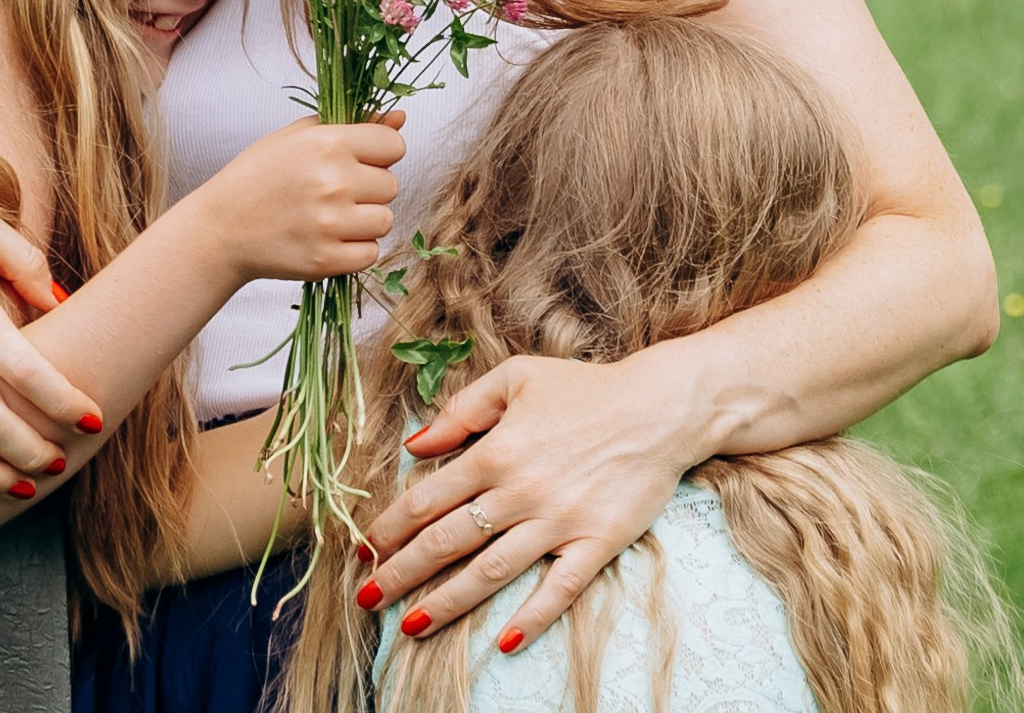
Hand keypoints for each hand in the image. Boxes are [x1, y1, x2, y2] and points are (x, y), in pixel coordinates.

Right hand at [182, 114, 406, 288]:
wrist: (220, 229)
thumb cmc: (258, 176)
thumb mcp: (298, 137)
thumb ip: (353, 125)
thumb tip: (400, 117)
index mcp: (327, 143)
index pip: (394, 147)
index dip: (379, 155)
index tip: (357, 163)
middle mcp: (333, 182)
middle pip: (391, 186)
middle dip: (369, 190)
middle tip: (333, 193)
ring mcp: (330, 224)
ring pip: (385, 221)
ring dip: (364, 221)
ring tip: (331, 217)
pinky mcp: (326, 260)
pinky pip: (370, 253)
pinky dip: (355, 250)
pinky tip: (328, 239)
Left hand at [357, 351, 714, 649]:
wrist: (661, 406)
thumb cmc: (585, 389)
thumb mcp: (516, 378)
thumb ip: (461, 409)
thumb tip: (415, 443)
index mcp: (495, 452)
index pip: (426, 499)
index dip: (389, 528)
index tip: (363, 549)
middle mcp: (520, 491)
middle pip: (447, 541)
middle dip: (402, 572)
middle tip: (367, 597)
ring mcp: (558, 521)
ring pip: (491, 571)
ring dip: (447, 602)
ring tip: (411, 625)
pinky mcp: (596, 543)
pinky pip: (559, 590)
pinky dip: (532, 619)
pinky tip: (505, 644)